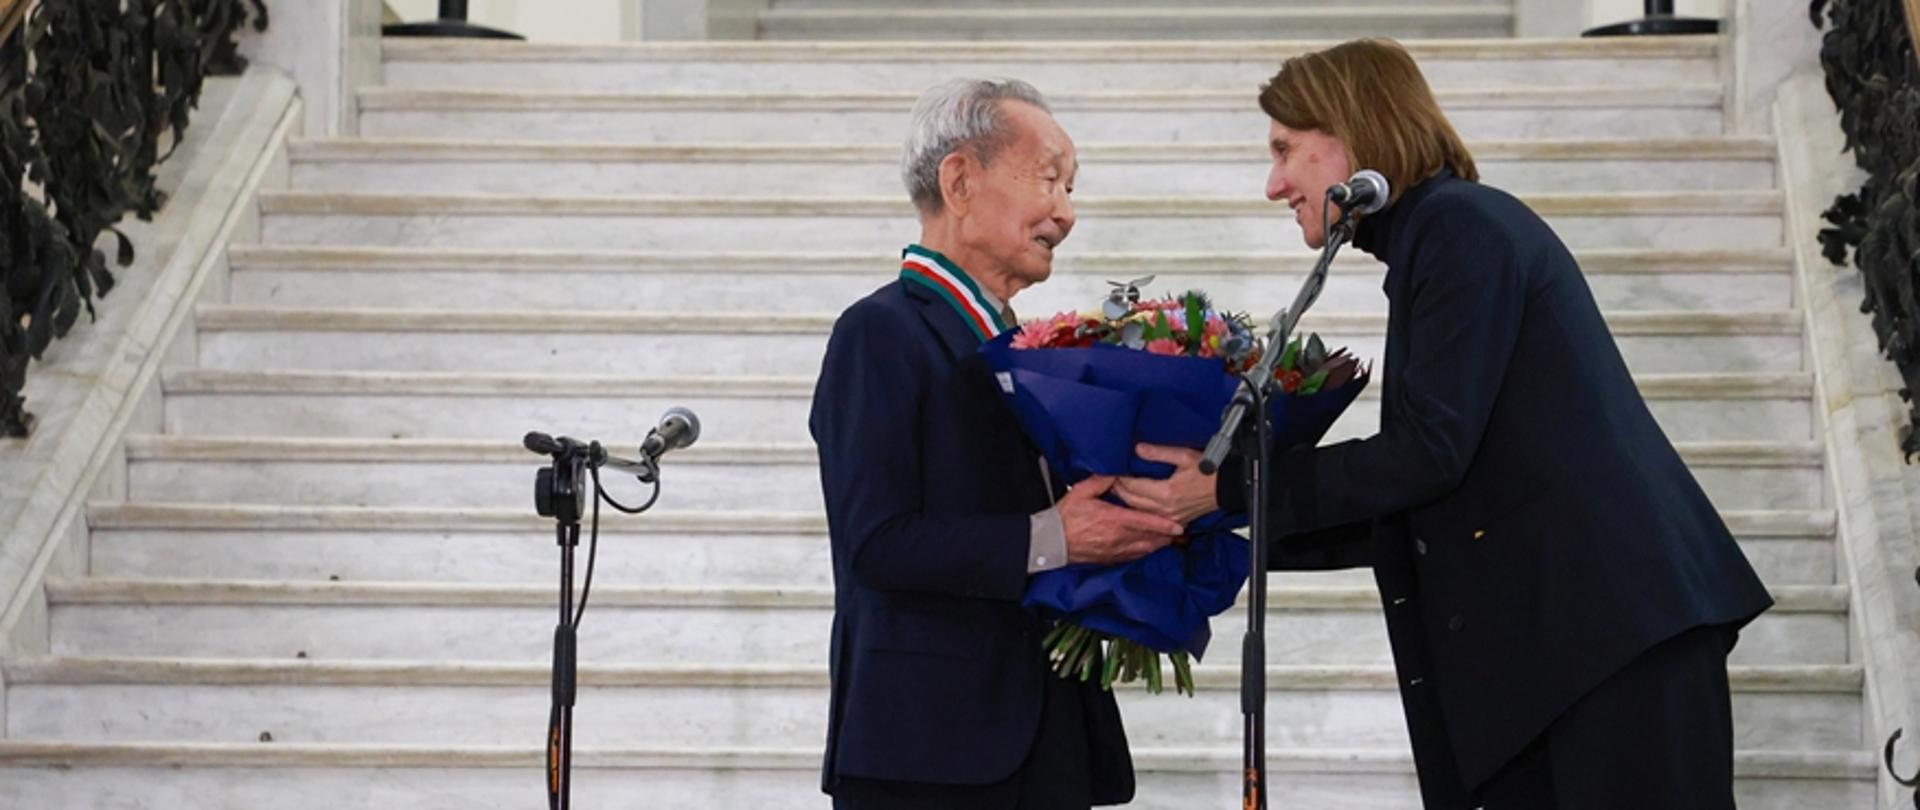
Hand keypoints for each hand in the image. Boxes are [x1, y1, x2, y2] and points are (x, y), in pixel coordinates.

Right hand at [1059, 475, 1183, 565]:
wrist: (1051, 542)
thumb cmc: (1064, 517)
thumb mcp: (1081, 492)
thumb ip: (1101, 481)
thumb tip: (1116, 473)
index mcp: (1113, 519)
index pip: (1145, 522)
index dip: (1164, 525)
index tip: (1179, 527)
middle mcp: (1118, 538)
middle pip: (1149, 539)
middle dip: (1166, 537)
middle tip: (1180, 532)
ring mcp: (1114, 550)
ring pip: (1143, 550)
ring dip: (1158, 545)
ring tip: (1169, 541)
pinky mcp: (1109, 558)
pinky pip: (1133, 557)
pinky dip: (1144, 552)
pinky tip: (1149, 548)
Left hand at [1114, 443, 1219, 524]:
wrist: (1227, 487)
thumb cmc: (1210, 471)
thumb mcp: (1184, 456)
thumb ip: (1159, 453)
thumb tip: (1138, 449)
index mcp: (1167, 492)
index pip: (1132, 487)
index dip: (1119, 478)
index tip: (1112, 469)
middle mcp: (1166, 508)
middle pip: (1130, 501)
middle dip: (1118, 489)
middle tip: (1110, 478)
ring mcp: (1170, 517)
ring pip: (1138, 512)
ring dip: (1126, 501)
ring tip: (1118, 488)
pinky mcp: (1175, 521)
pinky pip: (1150, 518)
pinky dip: (1139, 510)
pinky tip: (1135, 502)